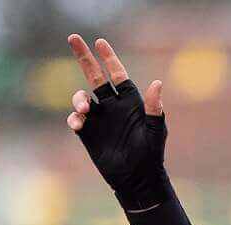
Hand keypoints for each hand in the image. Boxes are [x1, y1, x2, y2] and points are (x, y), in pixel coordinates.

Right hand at [64, 35, 167, 209]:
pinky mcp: (89, 134)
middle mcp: (112, 107)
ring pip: (82, 97)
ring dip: (79, 98)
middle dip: (84, 57)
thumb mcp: (155, 130)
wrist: (137, 180)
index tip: (99, 43)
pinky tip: (78, 122)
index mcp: (129, 102)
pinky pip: (76, 119)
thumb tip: (157, 83)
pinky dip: (74, 118)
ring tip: (84, 108)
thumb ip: (154, 107)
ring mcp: (99, 119)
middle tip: (73, 39)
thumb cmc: (151, 155)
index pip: (117, 74)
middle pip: (94, 76)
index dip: (109, 58)